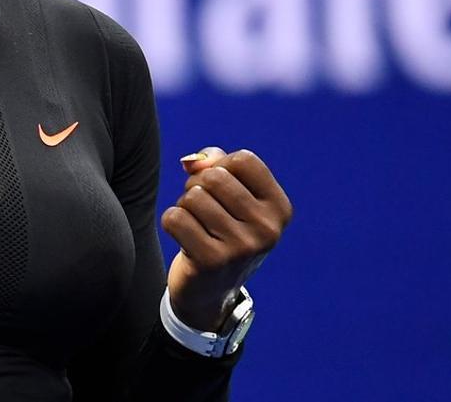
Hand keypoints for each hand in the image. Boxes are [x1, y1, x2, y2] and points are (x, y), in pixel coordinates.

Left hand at [160, 147, 292, 330]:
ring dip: (185, 206)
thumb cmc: (221, 229)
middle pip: (214, 177)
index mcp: (279, 209)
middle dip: (197, 185)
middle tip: (202, 209)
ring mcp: (242, 248)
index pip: (243, 160)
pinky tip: (185, 237)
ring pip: (192, 197)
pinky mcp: (212, 261)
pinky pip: (175, 218)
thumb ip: (214, 164)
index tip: (220, 188)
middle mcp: (268, 229)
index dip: (221, 165)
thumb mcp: (231, 195)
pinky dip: (172, 222)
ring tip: (196, 224)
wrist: (212, 289)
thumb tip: (192, 161)